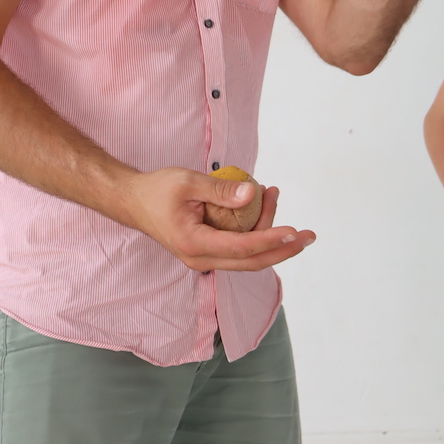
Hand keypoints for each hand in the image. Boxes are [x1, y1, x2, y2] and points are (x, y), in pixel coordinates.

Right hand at [123, 168, 315, 271]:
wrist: (133, 202)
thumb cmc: (157, 190)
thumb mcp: (188, 182)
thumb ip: (221, 190)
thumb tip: (254, 192)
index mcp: (195, 244)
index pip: (242, 249)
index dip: (271, 240)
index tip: (295, 232)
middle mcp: (201, 259)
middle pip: (252, 262)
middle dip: (284, 249)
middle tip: (310, 236)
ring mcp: (204, 258)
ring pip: (247, 255)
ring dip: (268, 231)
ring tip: (274, 192)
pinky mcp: (208, 251)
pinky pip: (238, 248)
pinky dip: (255, 230)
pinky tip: (262, 204)